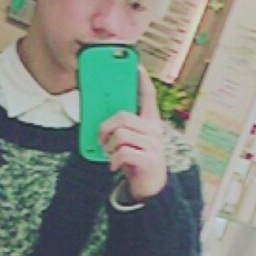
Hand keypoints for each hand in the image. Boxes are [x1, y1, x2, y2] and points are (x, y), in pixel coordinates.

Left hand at [99, 65, 166, 203]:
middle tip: (101, 139)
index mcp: (151, 122)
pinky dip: (113, 160)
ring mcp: (153, 145)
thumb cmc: (138, 160)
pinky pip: (122, 152)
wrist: (151, 188)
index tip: (137, 66)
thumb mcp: (132, 141)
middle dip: (106, 127)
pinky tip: (114, 165)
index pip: (148, 96)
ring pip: (120, 134)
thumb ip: (124, 128)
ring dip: (109, 147)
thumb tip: (105, 121)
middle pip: (123, 116)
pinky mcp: (149, 160)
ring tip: (111, 155)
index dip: (142, 81)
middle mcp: (154, 130)